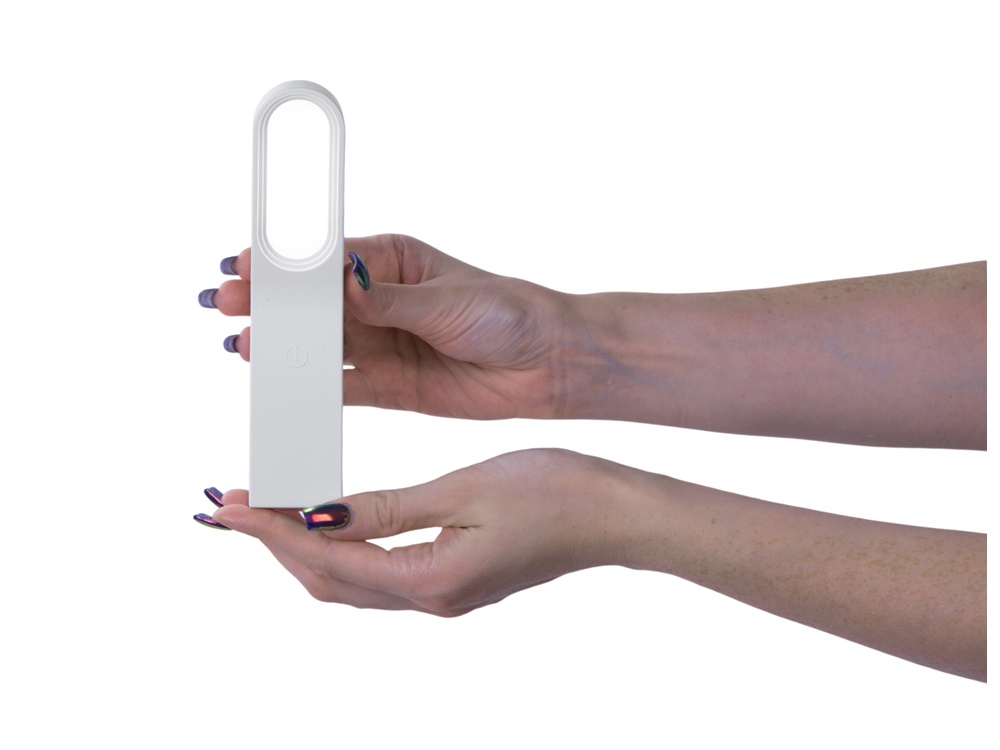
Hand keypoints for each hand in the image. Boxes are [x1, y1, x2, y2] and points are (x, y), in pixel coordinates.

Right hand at [204, 234, 574, 418]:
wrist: (546, 365)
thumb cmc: (508, 314)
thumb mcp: (447, 300)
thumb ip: (389, 300)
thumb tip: (341, 280)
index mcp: (392, 263)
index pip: (326, 260)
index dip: (284, 263)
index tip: (246, 263)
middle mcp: (379, 302)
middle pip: (312, 303)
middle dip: (270, 303)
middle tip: (226, 303)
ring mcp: (381, 345)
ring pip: (319, 345)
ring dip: (283, 347)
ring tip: (247, 348)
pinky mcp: (389, 386)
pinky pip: (341, 387)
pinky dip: (311, 389)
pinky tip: (281, 388)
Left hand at [211, 449, 634, 614]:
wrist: (617, 516)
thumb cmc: (555, 492)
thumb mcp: (466, 489)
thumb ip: (387, 508)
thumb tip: (316, 517)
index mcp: (429, 580)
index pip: (325, 558)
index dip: (269, 529)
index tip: (225, 504)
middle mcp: (429, 599)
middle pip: (326, 582)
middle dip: (272, 544)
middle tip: (229, 505)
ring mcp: (443, 595)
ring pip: (348, 582)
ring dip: (300, 549)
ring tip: (265, 511)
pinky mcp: (454, 581)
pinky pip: (376, 574)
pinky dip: (338, 549)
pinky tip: (328, 521)